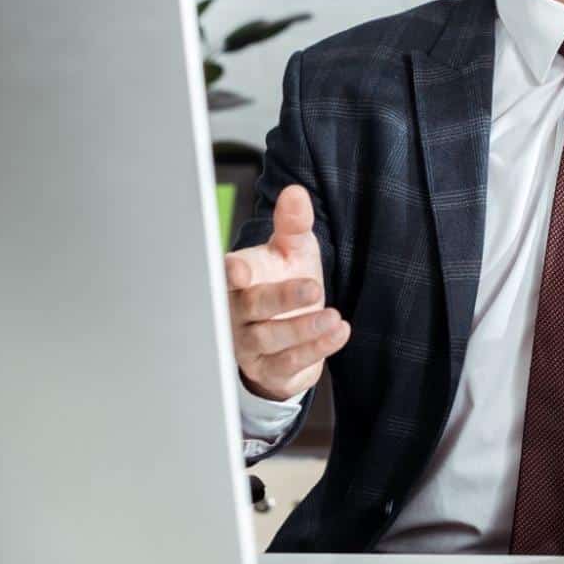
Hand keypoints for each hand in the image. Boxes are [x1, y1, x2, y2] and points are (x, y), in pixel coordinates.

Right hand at [224, 185, 348, 401]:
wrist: (292, 331)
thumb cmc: (283, 281)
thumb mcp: (291, 250)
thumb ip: (292, 224)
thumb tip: (296, 193)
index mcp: (237, 279)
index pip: (224, 276)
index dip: (229, 273)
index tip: (239, 271)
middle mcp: (236, 313)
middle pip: (251, 306)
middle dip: (281, 298)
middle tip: (314, 287)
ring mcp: (248, 344)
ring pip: (269, 339)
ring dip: (303, 328)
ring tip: (334, 316)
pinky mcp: (268, 369)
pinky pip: (288, 362)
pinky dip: (315, 349)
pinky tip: (339, 333)